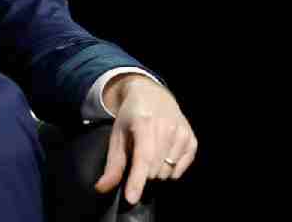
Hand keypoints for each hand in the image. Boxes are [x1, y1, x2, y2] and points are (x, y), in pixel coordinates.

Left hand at [94, 74, 196, 204]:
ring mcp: (182, 134)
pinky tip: (162, 154)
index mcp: (144, 124)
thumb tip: (101, 188)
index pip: (142, 159)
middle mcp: (167, 128)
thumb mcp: (117, 136)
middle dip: (142, 173)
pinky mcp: (192, 141)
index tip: (131, 198)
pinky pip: (179, 171)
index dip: (137, 180)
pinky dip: (168, 170)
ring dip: (155, 172)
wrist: (153, 95)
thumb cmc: (131, 117)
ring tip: (150, 151)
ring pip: (167, 174)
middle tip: (137, 156)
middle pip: (154, 171)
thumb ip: (112, 164)